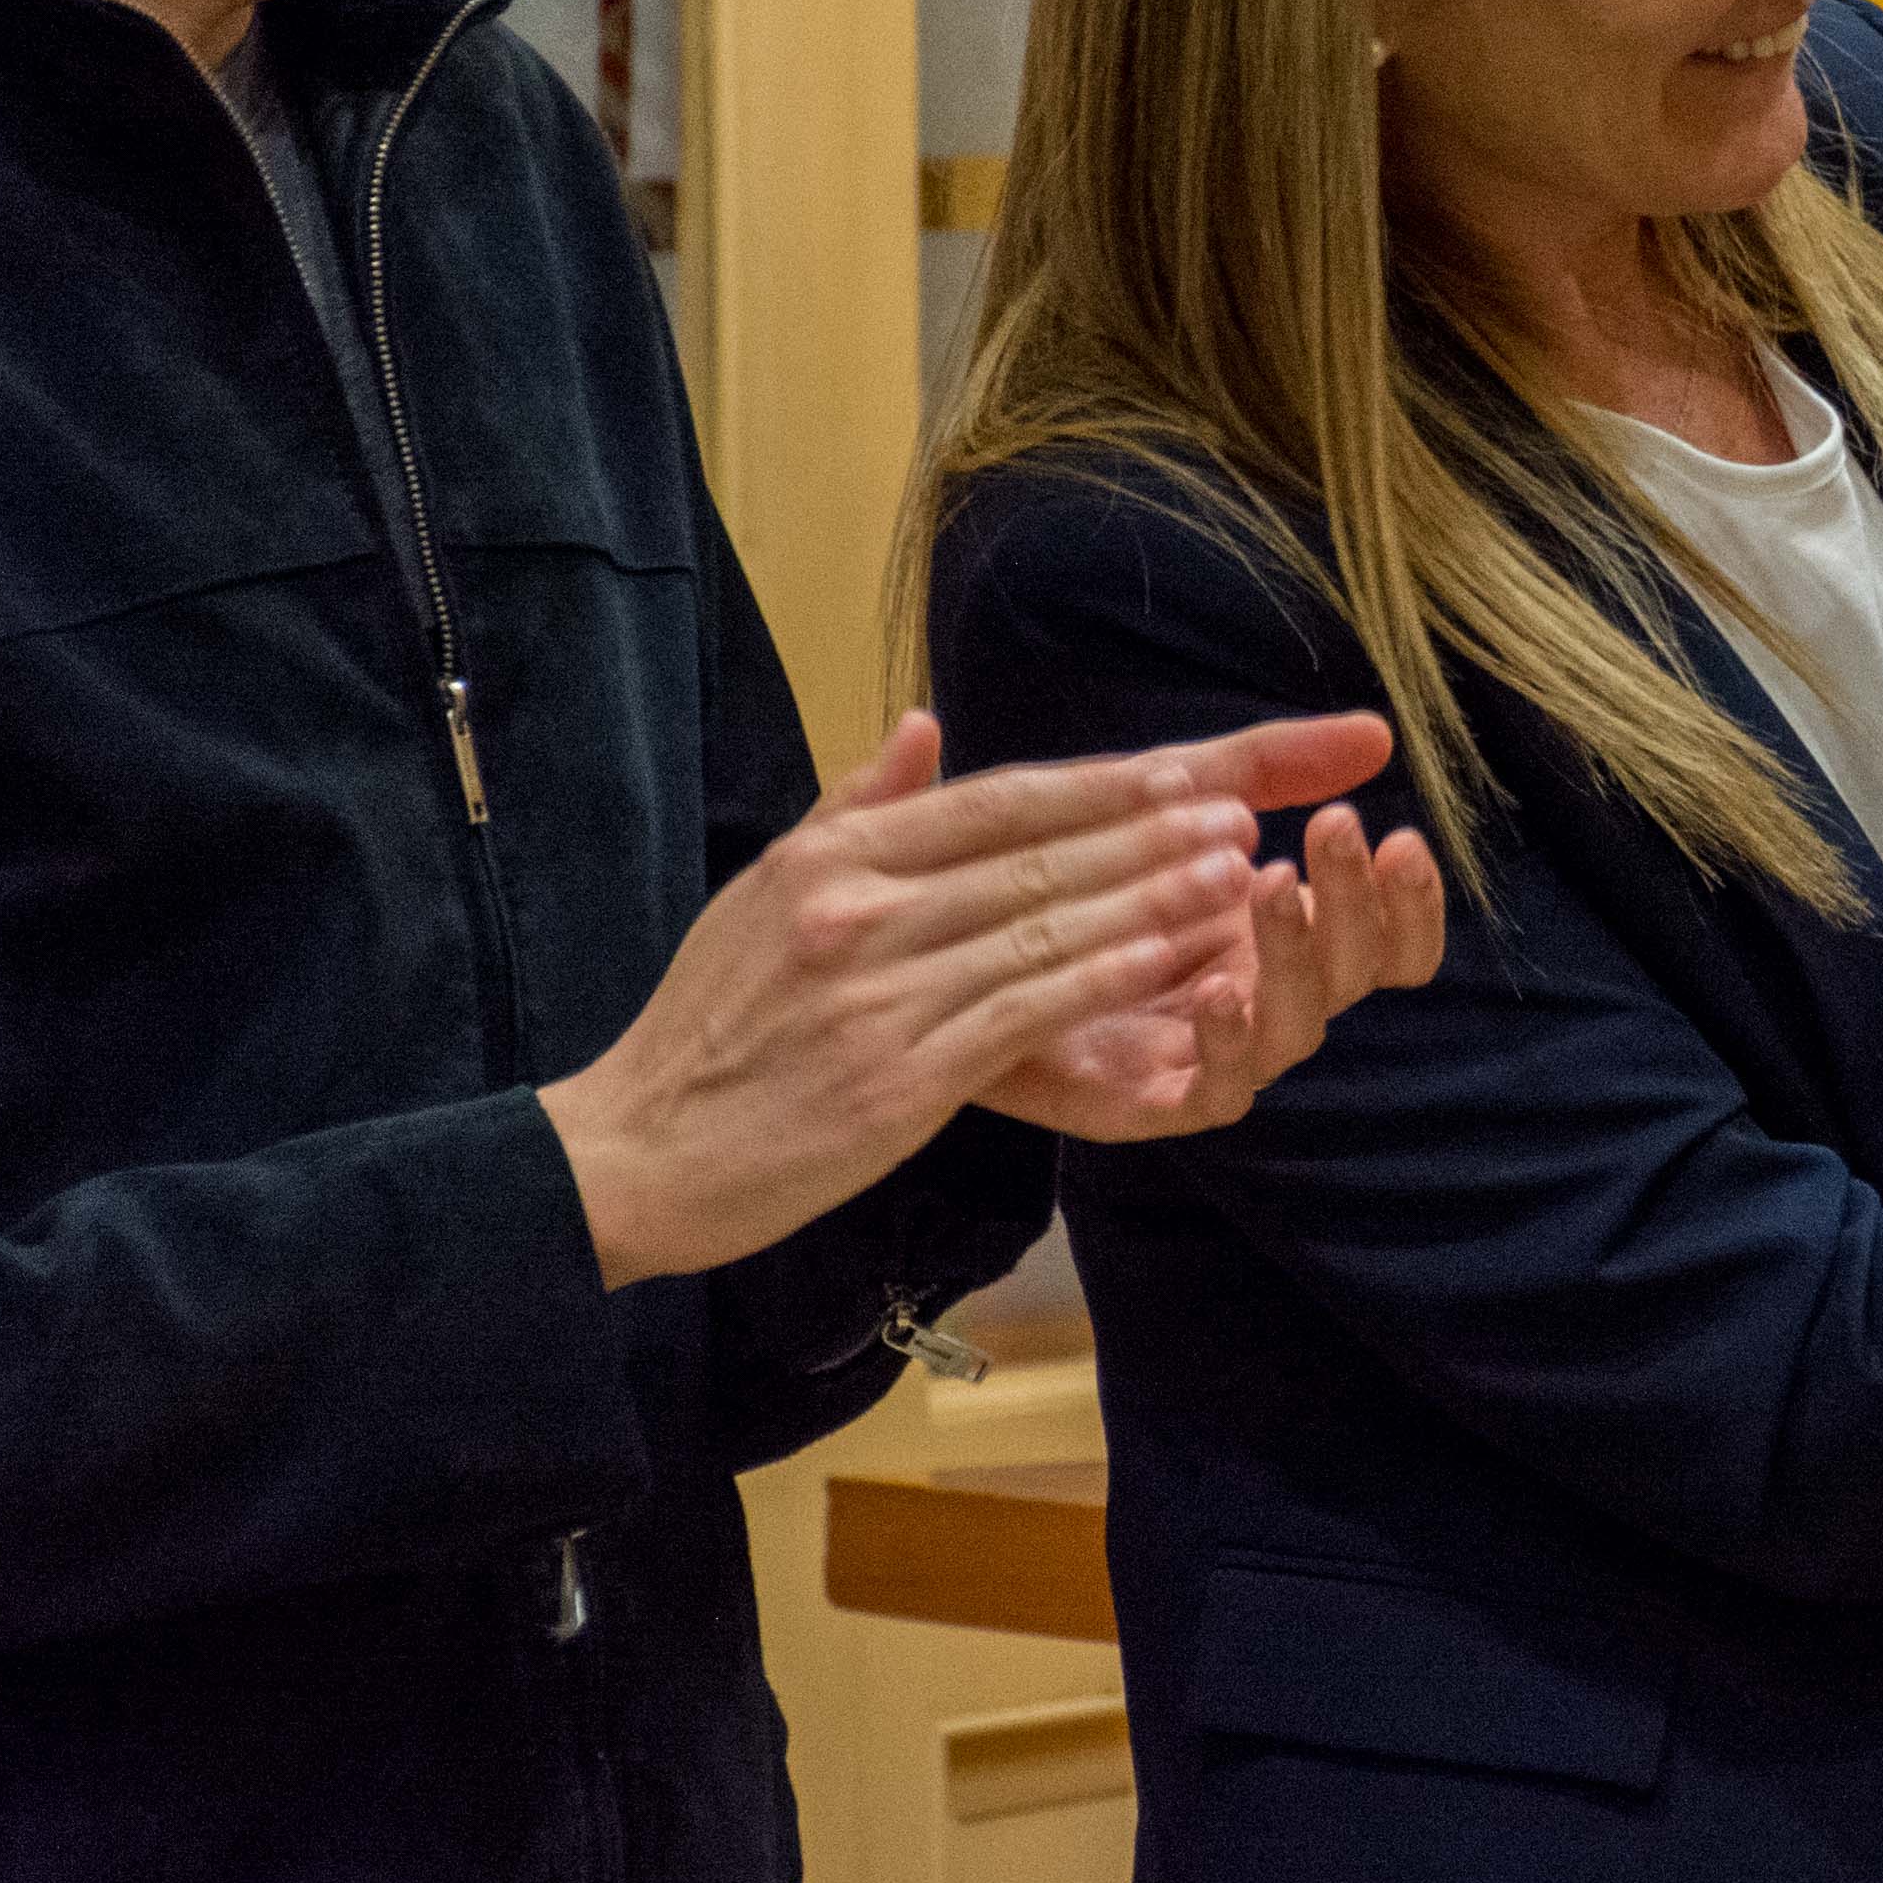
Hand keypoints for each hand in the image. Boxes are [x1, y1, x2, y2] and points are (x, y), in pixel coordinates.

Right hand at [543, 711, 1405, 1286]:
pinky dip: (1112, 976)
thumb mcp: (764, 896)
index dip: (1113, 782)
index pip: (1005, 799)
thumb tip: (927, 728)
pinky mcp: (897, 1072)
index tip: (1203, 766)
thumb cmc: (709, 1031)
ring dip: (1156, 891)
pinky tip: (1180, 959)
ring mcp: (877, 986)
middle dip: (1159, 823)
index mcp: (834, 856)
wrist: (630, 1155)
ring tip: (1242, 866)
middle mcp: (857, 905)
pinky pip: (1030, 1008)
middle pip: (1042, 849)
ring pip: (1049, 922)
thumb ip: (859, 811)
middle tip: (1252, 803)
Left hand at [977, 790, 1449, 1145]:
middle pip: (1353, 975)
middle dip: (1357, 904)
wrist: (930, 948)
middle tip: (1335, 830)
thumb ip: (1266, 764)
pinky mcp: (1140, 1100)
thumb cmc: (1054, 870)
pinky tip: (1216, 988)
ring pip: (1295, 1030)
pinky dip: (1228, 1046)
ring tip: (1267, 884)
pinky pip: (1213, 1092)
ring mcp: (1203, 1053)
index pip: (1384, 939)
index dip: (1409, 903)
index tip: (1401, 836)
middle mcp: (1256, 996)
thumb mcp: (1163, 794)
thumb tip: (1379, 732)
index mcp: (1274, 934)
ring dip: (1296, 957)